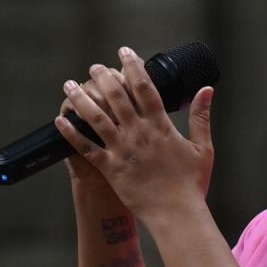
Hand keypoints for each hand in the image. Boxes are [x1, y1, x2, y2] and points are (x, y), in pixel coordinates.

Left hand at [54, 46, 215, 225]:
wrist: (178, 215)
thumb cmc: (192, 183)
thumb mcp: (203, 147)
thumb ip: (201, 116)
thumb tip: (206, 89)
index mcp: (160, 126)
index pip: (144, 87)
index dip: (133, 66)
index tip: (124, 52)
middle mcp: (138, 134)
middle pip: (116, 97)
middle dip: (103, 77)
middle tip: (94, 67)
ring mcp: (122, 151)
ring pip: (96, 118)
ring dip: (81, 99)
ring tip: (69, 85)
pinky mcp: (110, 169)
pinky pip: (86, 148)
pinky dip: (71, 134)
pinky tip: (60, 120)